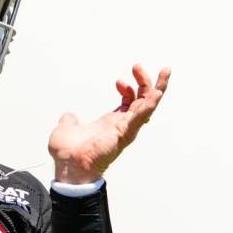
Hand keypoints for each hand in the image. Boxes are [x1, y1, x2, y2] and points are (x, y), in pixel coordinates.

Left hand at [48, 64, 170, 183]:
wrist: (66, 166)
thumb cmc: (68, 153)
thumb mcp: (67, 128)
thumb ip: (70, 121)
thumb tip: (69, 117)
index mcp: (112, 123)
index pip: (131, 102)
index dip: (129, 88)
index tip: (118, 80)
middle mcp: (122, 126)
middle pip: (144, 100)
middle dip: (146, 82)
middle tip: (138, 66)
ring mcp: (125, 129)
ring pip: (148, 106)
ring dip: (157, 88)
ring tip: (166, 71)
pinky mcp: (123, 134)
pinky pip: (141, 117)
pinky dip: (150, 104)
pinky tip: (158, 92)